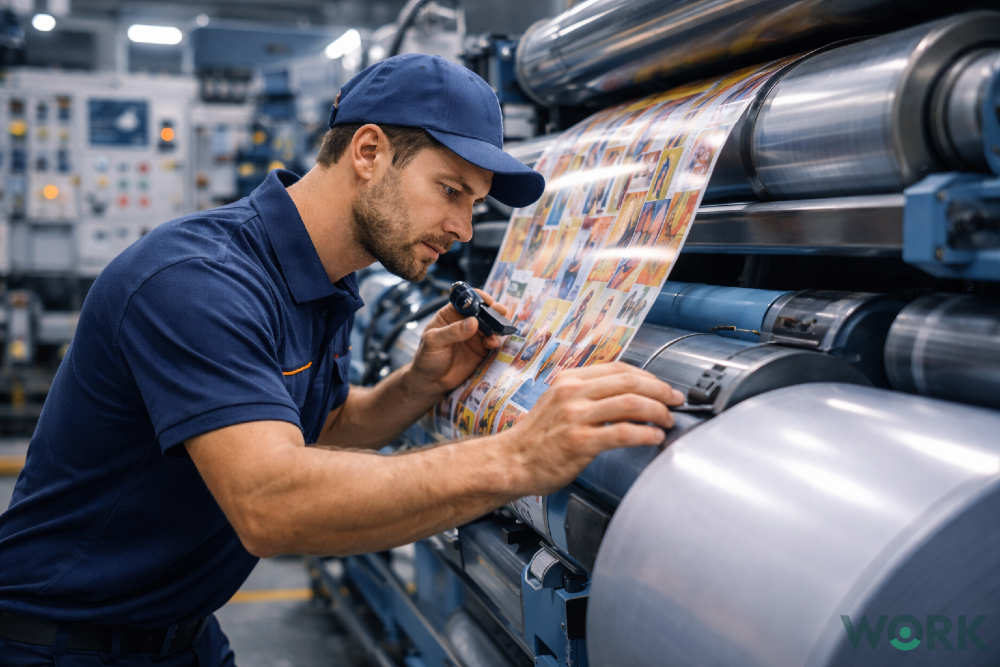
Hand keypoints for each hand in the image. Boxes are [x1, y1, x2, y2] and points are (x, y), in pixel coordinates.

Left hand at [406, 289, 508, 394]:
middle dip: (492, 309)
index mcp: (450, 314)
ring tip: (498, 329)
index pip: (465, 300)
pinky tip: (493, 343)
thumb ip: (452, 332)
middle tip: (500, 311)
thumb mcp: (433, 342)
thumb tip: (473, 322)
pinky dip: (496, 340)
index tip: (485, 300)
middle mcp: (464, 322)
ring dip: (497, 325)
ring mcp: (474, 336)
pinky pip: (492, 341)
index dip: (476, 297)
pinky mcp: (481, 349)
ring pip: (490, 325)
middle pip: (481, 311)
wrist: (431, 382)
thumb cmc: (426, 358)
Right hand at [494, 362, 684, 496]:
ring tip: (667, 421)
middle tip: (675, 401)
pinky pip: (623, 433)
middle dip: (661, 391)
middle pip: (630, 382)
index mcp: (569, 380)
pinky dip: (646, 434)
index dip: (648, 376)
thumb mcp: (557, 403)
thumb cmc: (536, 438)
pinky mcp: (580, 441)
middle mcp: (573, 393)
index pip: (619, 368)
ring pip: (631, 404)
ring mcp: (576, 416)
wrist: (511, 462)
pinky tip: (654, 438)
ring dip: (658, 412)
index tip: (662, 387)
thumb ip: (586, 395)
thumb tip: (626, 395)